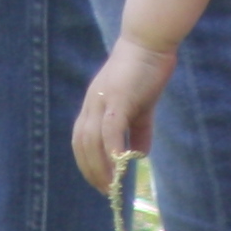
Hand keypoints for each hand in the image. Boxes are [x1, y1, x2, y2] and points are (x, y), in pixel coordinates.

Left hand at [70, 36, 177, 191]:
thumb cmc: (145, 71)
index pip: (81, 140)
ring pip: (93, 140)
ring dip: (101, 165)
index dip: (87, 163)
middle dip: (91, 170)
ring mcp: (102, 99)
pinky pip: (110, 127)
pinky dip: (111, 148)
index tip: (100, 182)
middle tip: (106, 191)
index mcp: (94, 105)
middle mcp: (92, 104)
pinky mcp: (118, 96)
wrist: (150, 40)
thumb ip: (138, 130)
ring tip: (112, 184)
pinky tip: (120, 163)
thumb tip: (139, 155)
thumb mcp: (141, 106)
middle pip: (82, 144)